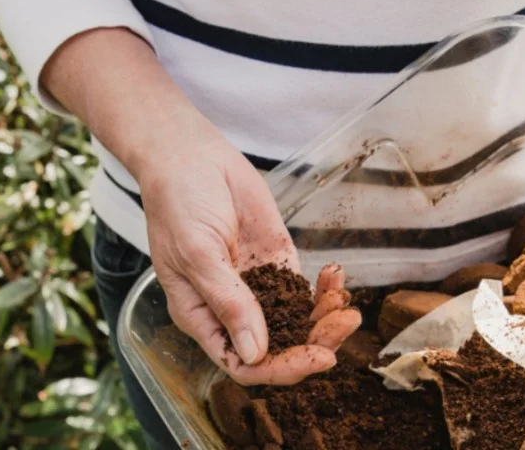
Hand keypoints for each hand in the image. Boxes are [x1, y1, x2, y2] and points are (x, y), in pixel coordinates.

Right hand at [139, 137, 361, 385]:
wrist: (190, 156)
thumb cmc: (178, 203)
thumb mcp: (198, 254)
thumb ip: (228, 302)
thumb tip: (254, 353)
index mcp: (201, 317)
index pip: (243, 363)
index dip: (280, 368)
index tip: (316, 357)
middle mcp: (231, 309)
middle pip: (278, 347)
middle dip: (314, 342)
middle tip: (344, 324)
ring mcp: (256, 286)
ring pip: (296, 321)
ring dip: (325, 318)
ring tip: (346, 305)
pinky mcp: (276, 261)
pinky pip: (304, 288)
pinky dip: (325, 289)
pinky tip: (336, 277)